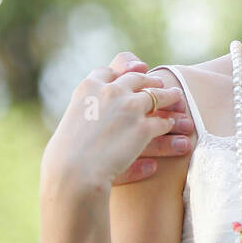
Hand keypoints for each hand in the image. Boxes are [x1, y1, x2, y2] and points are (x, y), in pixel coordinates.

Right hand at [40, 61, 184, 195]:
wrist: (72, 172)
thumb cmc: (64, 155)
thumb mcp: (70, 124)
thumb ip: (83, 111)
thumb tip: (94, 115)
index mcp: (88, 87)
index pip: (109, 71)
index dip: (123, 70)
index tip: (134, 70)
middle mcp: (110, 91)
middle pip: (136, 79)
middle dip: (149, 80)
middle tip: (159, 84)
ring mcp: (129, 108)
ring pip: (157, 96)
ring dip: (169, 97)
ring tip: (177, 97)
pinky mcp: (143, 128)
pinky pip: (162, 122)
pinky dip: (168, 124)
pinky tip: (170, 126)